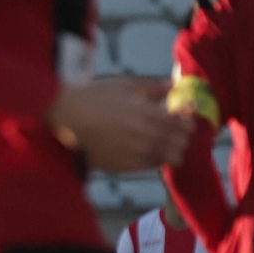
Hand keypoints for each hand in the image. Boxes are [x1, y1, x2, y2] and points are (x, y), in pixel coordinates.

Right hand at [47, 78, 193, 172]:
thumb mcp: (124, 86)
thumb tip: (174, 85)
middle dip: (182, 138)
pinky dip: (154, 159)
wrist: (66, 118)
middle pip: (180, 144)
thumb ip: (152, 88)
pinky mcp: (122, 166)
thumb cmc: (94, 97)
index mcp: (146, 114)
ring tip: (163, 143)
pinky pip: (149, 166)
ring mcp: (133, 154)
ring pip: (168, 159)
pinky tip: (146, 149)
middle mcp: (144, 137)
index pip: (182, 124)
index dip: (187, 122)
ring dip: (170, 150)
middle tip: (175, 132)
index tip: (182, 118)